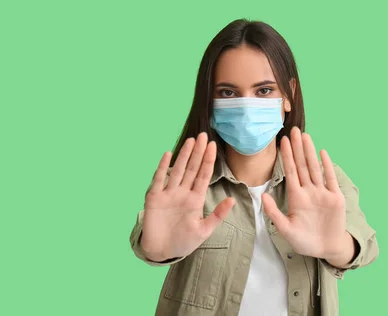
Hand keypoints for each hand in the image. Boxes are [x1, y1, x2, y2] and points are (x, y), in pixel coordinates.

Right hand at [141, 132, 235, 260]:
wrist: (162, 252)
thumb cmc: (183, 241)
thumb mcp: (204, 230)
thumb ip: (217, 215)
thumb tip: (232, 200)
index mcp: (195, 198)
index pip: (203, 175)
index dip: (208, 160)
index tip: (213, 146)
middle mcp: (182, 192)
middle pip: (192, 168)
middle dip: (198, 152)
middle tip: (203, 135)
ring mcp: (168, 194)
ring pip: (177, 170)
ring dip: (184, 156)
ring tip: (191, 141)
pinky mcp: (155, 198)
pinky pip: (159, 180)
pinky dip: (163, 167)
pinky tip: (168, 155)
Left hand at [261, 127, 347, 259]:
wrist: (326, 249)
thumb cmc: (304, 240)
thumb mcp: (286, 230)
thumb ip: (274, 213)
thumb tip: (262, 196)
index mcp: (296, 197)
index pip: (290, 172)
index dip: (287, 156)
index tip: (282, 141)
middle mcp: (308, 191)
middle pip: (302, 165)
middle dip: (298, 148)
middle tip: (294, 130)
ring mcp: (322, 193)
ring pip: (315, 168)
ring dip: (310, 152)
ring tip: (306, 136)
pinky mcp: (335, 198)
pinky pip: (330, 179)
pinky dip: (326, 166)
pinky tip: (322, 152)